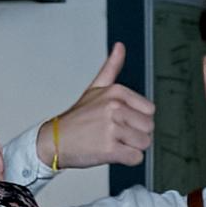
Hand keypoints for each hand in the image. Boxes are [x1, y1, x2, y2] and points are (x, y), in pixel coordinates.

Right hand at [48, 43, 155, 169]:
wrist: (56, 140)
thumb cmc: (77, 118)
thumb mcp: (95, 88)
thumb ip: (111, 67)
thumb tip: (120, 46)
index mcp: (116, 92)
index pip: (149, 110)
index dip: (137, 119)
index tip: (122, 121)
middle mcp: (114, 108)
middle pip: (149, 128)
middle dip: (136, 135)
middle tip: (117, 135)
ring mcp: (112, 129)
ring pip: (144, 143)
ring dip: (132, 148)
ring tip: (114, 143)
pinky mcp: (109, 149)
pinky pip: (136, 158)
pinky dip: (127, 159)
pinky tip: (113, 153)